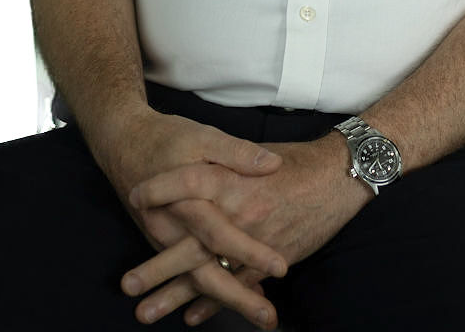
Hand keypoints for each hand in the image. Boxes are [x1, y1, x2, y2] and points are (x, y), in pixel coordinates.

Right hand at [93, 107, 286, 326]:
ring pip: (195, 278)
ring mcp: (166, 239)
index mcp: (187, 201)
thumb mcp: (203, 136)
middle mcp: (174, 228)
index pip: (221, 233)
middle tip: (269, 318)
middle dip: (239, 297)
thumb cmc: (166, 138)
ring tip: (258, 316)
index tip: (280, 267)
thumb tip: (272, 164)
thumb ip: (236, 153)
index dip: (250, 252)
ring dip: (225, 301)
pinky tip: (229, 301)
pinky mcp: (163, 241)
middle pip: (206, 271)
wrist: (121, 142)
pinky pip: (185, 273)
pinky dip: (204, 292)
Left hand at [126, 132, 370, 325]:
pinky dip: (215, 301)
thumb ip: (226, 161)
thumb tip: (195, 167)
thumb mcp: (256, 150)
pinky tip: (193, 314)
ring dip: (178, 295)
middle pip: (192, 244)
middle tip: (128, 286)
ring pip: (211, 273)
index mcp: (234, 179)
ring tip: (148, 313)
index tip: (135, 196)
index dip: (160, 189)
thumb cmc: (295, 159)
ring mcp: (257, 242)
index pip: (187, 182)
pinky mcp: (273, 260)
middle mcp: (242, 213)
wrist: (337, 175)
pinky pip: (238, 284)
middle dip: (158, 267)